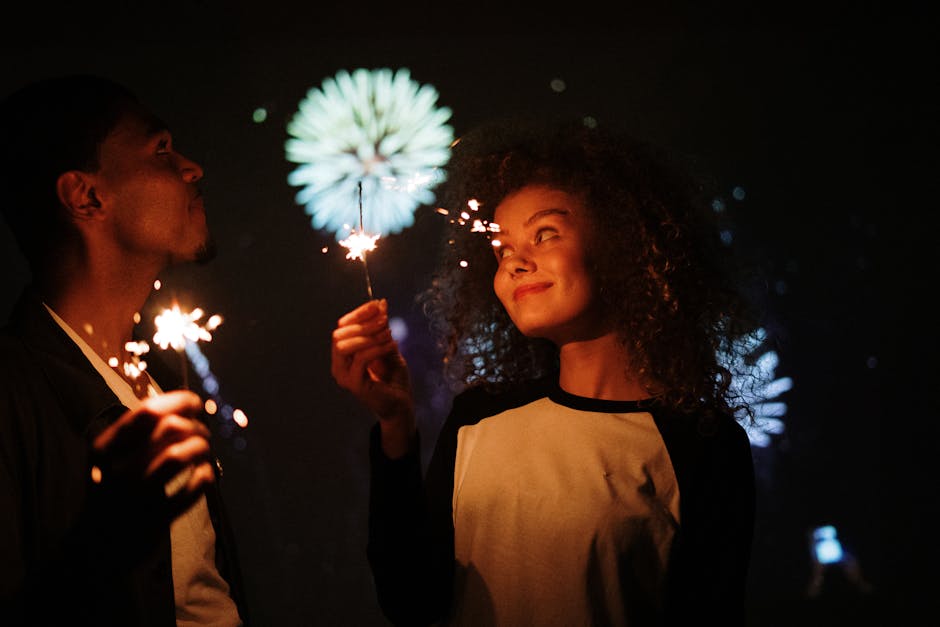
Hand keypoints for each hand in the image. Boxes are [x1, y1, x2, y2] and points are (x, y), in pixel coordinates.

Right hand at [91, 390, 213, 519]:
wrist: (94, 546)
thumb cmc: (111, 491)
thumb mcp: (110, 459)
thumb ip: (138, 433)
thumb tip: (185, 402)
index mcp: (104, 449)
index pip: (148, 411)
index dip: (180, 401)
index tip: (195, 403)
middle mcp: (117, 470)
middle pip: (171, 428)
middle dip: (196, 425)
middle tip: (201, 433)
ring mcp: (136, 496)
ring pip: (180, 454)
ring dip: (201, 447)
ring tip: (203, 450)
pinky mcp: (156, 518)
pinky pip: (194, 486)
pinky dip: (205, 475)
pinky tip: (203, 474)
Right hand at [331, 299, 414, 456]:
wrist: (401, 404)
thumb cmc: (393, 377)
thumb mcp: (388, 346)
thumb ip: (382, 328)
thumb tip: (380, 303)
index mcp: (343, 354)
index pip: (342, 326)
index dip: (358, 313)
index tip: (377, 305)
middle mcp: (338, 364)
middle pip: (339, 334)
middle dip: (362, 323)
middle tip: (384, 320)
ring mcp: (343, 375)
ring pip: (345, 346)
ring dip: (369, 335)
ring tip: (389, 333)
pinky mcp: (354, 384)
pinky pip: (360, 359)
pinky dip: (376, 348)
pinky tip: (391, 345)